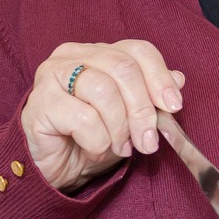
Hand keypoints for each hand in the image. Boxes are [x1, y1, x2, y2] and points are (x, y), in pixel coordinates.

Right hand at [22, 40, 184, 192]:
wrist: (54, 169)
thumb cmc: (91, 139)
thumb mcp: (129, 119)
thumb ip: (150, 97)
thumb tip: (179, 79)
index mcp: (97, 52)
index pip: (137, 50)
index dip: (160, 77)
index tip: (173, 107)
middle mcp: (72, 55)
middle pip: (123, 68)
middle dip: (142, 109)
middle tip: (148, 142)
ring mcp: (52, 75)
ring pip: (103, 89)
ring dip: (119, 127)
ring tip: (119, 147)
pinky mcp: (40, 102)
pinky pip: (83, 117)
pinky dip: (98, 140)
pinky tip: (94, 149)